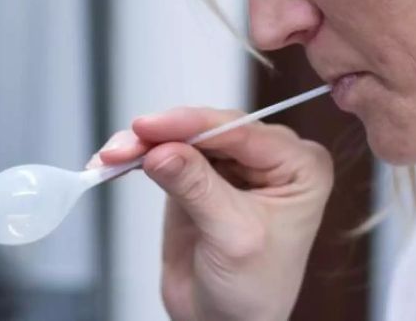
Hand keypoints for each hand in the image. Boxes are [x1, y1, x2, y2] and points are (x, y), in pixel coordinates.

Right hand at [89, 108, 333, 320]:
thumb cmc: (255, 290)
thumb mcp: (232, 236)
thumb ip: (197, 188)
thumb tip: (161, 150)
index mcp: (300, 166)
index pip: (242, 131)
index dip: (193, 125)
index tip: (153, 126)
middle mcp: (270, 158)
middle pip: (210, 129)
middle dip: (164, 134)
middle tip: (127, 145)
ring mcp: (233, 165)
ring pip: (184, 137)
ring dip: (145, 144)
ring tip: (114, 156)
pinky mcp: (201, 175)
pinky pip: (168, 154)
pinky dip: (141, 157)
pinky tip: (117, 161)